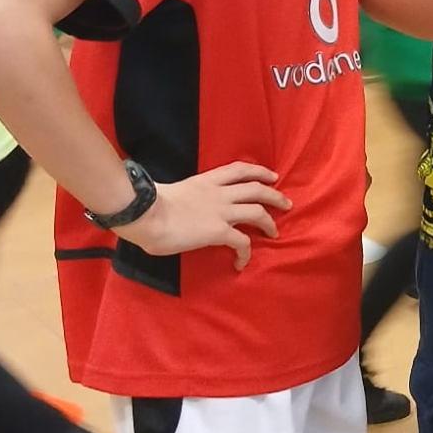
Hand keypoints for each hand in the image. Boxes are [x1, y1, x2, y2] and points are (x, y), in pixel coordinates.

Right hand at [123, 162, 290, 272]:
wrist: (145, 213)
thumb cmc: (148, 204)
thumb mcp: (172, 192)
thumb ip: (184, 197)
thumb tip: (178, 209)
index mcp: (206, 181)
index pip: (239, 169)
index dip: (259, 171)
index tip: (271, 176)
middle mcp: (219, 193)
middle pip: (257, 189)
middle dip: (275, 195)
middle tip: (287, 203)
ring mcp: (222, 211)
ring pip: (258, 212)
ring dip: (270, 222)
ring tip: (275, 232)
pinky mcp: (220, 231)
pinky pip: (243, 242)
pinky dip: (246, 253)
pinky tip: (241, 262)